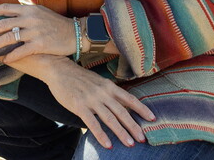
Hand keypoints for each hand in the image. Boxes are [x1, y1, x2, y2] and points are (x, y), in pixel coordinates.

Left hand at [0, 4, 75, 61]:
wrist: (75, 33)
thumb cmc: (56, 23)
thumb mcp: (40, 12)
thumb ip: (26, 12)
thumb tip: (11, 13)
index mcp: (29, 9)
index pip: (5, 8)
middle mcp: (30, 18)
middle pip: (3, 23)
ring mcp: (35, 31)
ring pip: (9, 38)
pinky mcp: (40, 44)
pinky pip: (21, 51)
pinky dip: (11, 56)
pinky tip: (3, 60)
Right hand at [40, 56, 155, 148]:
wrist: (60, 70)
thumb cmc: (79, 77)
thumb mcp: (98, 81)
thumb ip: (109, 92)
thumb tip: (121, 104)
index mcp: (109, 86)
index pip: (129, 98)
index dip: (142, 109)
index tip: (153, 119)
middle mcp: (103, 92)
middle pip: (122, 111)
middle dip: (134, 126)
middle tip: (143, 139)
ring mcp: (91, 99)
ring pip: (110, 119)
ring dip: (121, 133)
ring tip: (130, 144)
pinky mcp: (79, 106)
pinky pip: (93, 123)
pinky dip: (101, 135)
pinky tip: (108, 145)